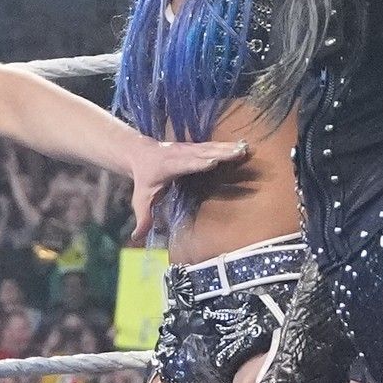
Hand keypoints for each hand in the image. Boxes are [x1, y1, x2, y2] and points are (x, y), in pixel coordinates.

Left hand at [124, 135, 244, 234]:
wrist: (140, 153)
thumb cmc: (144, 179)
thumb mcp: (141, 199)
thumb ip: (143, 218)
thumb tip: (137, 237)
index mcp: (169, 166)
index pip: (186, 165)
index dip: (199, 164)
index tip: (213, 162)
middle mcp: (181, 154)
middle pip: (204, 153)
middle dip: (222, 153)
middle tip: (239, 152)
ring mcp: (189, 148)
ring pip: (211, 147)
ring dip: (229, 148)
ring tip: (245, 148)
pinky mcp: (196, 146)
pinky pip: (213, 145)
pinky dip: (228, 145)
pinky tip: (243, 144)